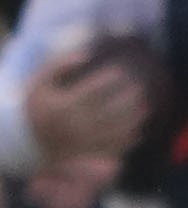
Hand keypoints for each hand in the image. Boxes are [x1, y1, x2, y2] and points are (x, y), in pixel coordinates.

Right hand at [26, 42, 152, 173]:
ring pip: (113, 132)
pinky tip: (138, 127)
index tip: (120, 71)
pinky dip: (127, 139)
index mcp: (61, 106)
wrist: (22, 140)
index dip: (109, 79)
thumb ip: (60, 64)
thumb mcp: (39, 82)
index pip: (91, 91)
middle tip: (138, 89)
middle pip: (107, 111)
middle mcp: (72, 126)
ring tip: (145, 107)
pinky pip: (109, 148)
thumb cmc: (35, 105)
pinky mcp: (83, 154)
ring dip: (133, 119)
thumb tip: (87, 53)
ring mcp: (79, 142)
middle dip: (127, 99)